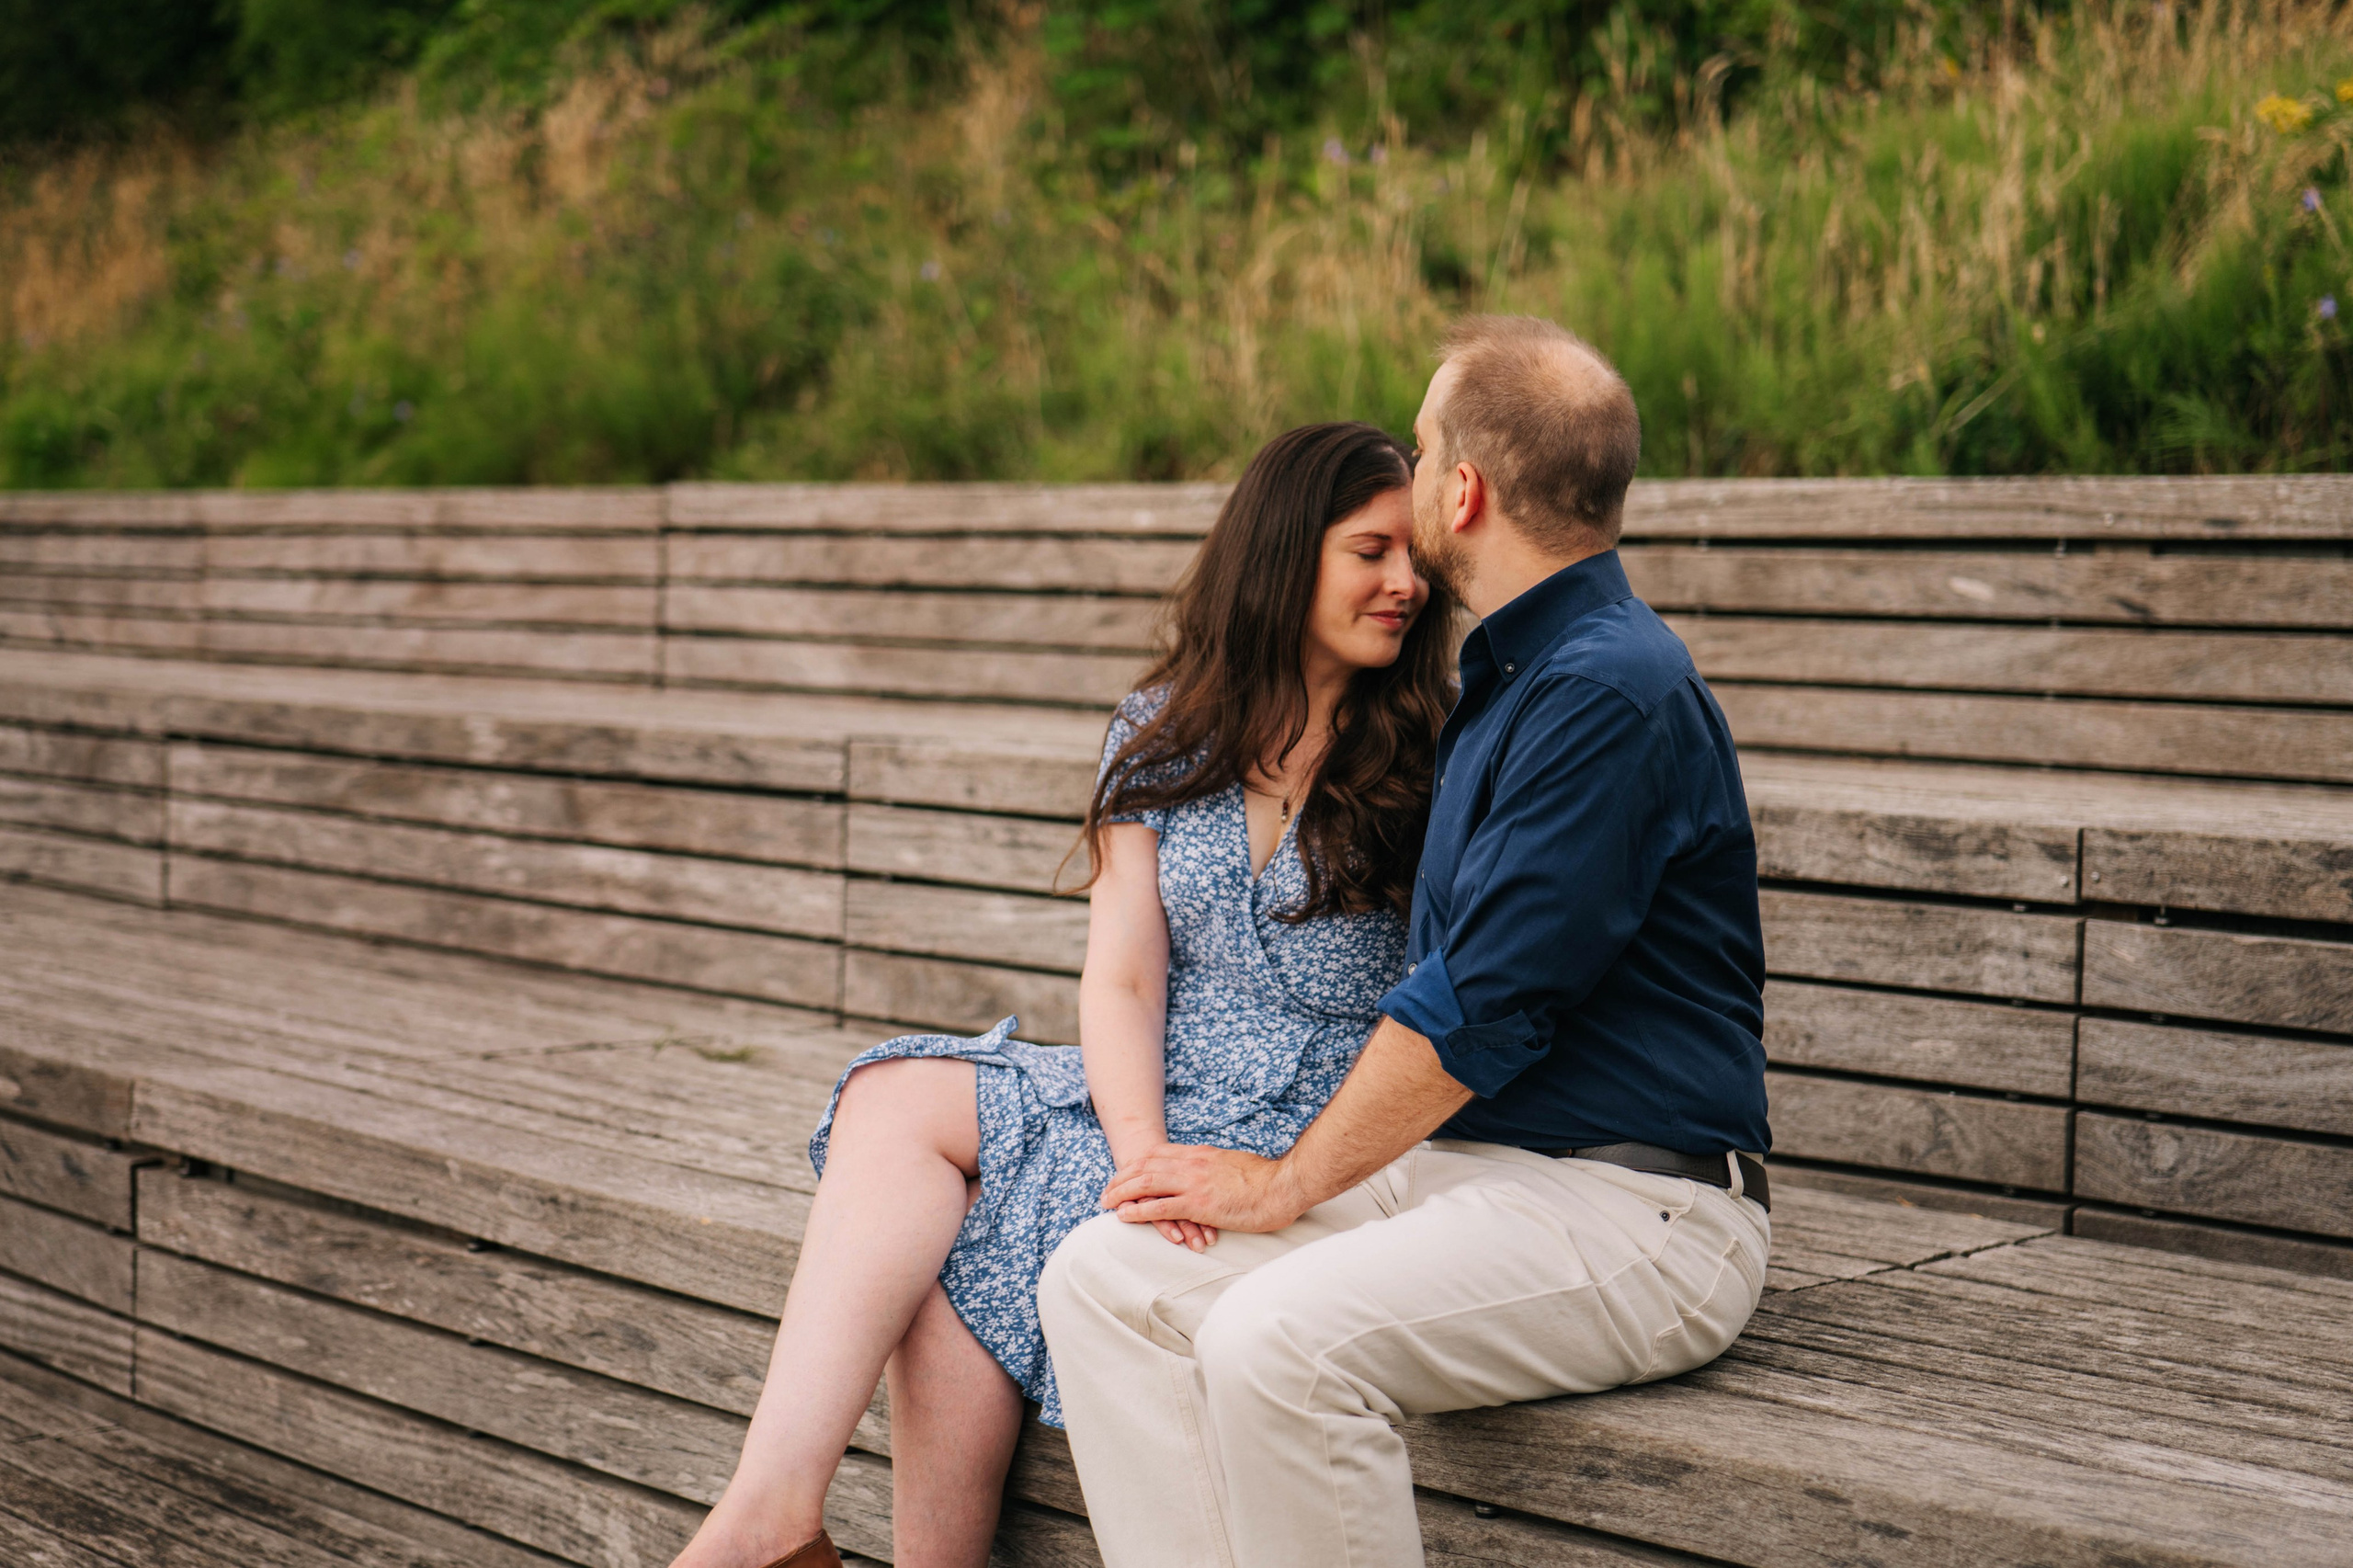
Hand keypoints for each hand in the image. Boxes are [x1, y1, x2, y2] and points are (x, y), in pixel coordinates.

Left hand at [1100, 1144, 1308, 1235]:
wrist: (1283, 1186)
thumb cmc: (1264, 1179)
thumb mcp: (1233, 1163)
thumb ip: (1214, 1166)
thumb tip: (1207, 1170)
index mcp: (1200, 1154)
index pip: (1157, 1154)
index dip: (1135, 1164)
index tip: (1123, 1173)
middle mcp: (1192, 1164)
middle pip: (1145, 1166)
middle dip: (1122, 1177)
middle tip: (1106, 1190)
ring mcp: (1194, 1183)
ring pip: (1146, 1183)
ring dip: (1122, 1192)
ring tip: (1107, 1202)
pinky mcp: (1199, 1204)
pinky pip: (1160, 1207)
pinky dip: (1138, 1210)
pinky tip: (1124, 1215)